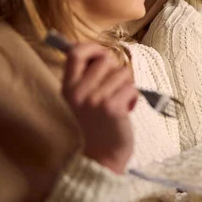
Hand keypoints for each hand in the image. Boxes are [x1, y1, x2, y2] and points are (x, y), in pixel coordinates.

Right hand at [62, 43, 137, 173]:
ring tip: (118, 101)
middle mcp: (79, 92)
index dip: (92, 48)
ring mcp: (95, 100)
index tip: (101, 54)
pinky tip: (125, 110)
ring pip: (122, 73)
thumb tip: (98, 49)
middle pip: (106, 60)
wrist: (104, 153)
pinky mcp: (112, 107)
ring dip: (126, 85)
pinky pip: (132, 87)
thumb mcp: (83, 97)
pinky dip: (133, 97)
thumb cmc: (98, 121)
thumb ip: (87, 75)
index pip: (75, 53)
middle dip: (115, 70)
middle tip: (112, 89)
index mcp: (68, 87)